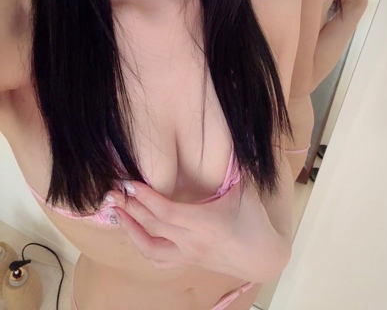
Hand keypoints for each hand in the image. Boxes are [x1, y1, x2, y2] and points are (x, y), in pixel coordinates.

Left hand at [106, 176, 280, 277]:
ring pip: (149, 248)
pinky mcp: (186, 262)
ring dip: (130, 229)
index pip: (166, 212)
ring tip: (116, 211)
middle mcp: (192, 242)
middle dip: (130, 207)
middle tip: (113, 191)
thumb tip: (222, 135)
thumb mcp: (245, 188)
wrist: (263, 256)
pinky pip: (158, 259)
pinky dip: (141, 245)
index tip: (129, 182)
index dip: (145, 197)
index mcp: (206, 224)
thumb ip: (232, 164)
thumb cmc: (254, 219)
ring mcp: (188, 255)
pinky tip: (133, 231)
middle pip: (152, 226)